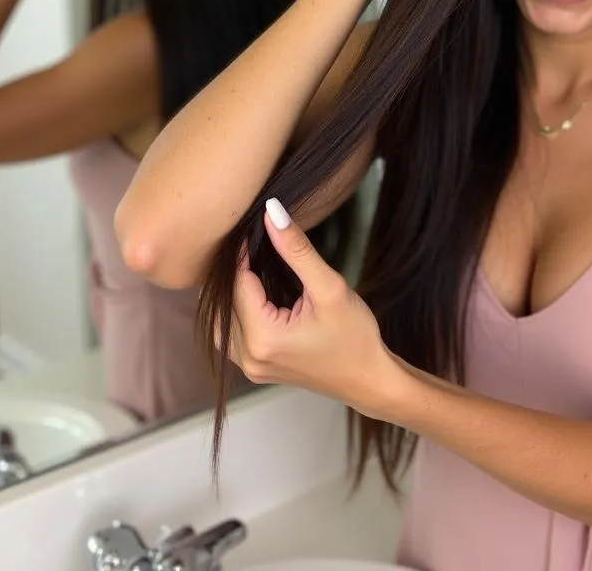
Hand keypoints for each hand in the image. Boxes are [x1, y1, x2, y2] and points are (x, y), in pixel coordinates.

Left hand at [229, 199, 398, 415]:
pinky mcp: (256, 369)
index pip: (237, 283)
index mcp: (263, 338)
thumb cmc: (355, 336)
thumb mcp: (329, 288)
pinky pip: (231, 335)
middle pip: (226, 301)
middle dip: (237, 270)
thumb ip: (297, 250)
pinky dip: (238, 311)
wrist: (369, 379)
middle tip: (255, 243)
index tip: (253, 227)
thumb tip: (271, 213)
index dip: (243, 252)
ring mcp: (250, 367)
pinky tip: (256, 293)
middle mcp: (248, 357)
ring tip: (255, 266)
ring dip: (234, 292)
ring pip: (222, 319)